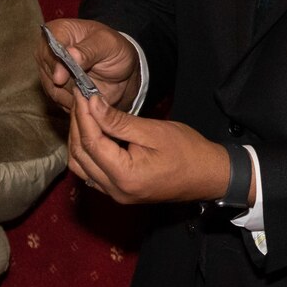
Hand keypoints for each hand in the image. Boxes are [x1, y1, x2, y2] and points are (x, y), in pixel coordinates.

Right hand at [40, 18, 142, 110]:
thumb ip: (89, 49)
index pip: (49, 48)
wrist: (120, 70)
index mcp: (58, 31)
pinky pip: (59, 101)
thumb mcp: (107, 45)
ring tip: (91, 94)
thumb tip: (71, 54)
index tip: (60, 79)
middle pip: (49, 72)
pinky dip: (74, 103)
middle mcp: (48, 51)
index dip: (55, 65)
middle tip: (86, 90)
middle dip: (67, 84)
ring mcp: (49, 71)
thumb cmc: (113, 49)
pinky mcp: (53, 89)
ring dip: (72, 96)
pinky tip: (87, 99)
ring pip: (53, 90)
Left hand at [66, 89, 230, 204]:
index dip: (83, 115)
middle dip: (78, 124)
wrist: (208, 176)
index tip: (81, 92)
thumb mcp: (154, 131)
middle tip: (80, 99)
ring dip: (78, 140)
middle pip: (80, 155)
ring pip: (81, 166)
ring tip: (84, 114)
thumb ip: (119, 121)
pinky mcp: (118, 192)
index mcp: (125, 175)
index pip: (91, 142)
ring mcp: (115, 194)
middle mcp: (115, 190)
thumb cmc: (188, 151)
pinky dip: (86, 153)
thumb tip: (92, 104)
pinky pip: (91, 173)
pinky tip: (92, 133)